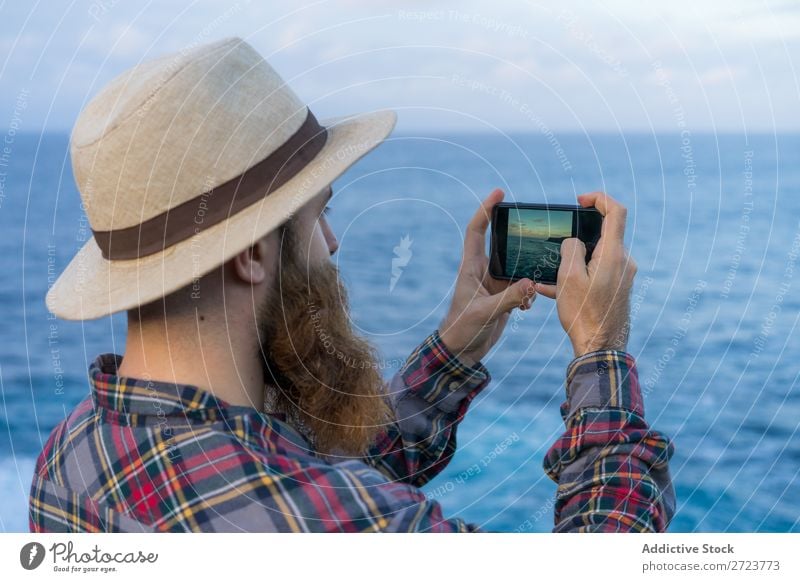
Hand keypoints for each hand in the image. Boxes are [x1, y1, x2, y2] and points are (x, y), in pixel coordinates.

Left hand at [439, 189, 536, 366]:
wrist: (461, 352)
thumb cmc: (463, 330)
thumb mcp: (485, 313)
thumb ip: (509, 298)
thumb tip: (530, 284)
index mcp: (471, 268)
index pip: (476, 231)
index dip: (485, 210)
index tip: (499, 193)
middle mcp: (482, 271)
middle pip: (502, 244)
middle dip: (518, 239)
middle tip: (536, 231)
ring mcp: (494, 284)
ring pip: (517, 268)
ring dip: (528, 274)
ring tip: (532, 286)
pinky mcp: (503, 297)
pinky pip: (521, 287)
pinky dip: (528, 294)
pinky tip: (526, 307)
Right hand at [535, 191, 635, 357]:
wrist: (600, 349)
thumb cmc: (584, 314)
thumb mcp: (568, 277)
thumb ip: (571, 249)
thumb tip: (575, 242)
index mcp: (613, 254)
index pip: (616, 212)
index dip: (599, 199)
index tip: (581, 200)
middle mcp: (623, 262)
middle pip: (602, 236)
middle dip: (577, 239)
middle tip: (555, 250)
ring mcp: (623, 276)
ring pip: (595, 257)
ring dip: (572, 263)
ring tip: (548, 277)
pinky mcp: (618, 289)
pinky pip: (596, 274)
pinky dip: (578, 277)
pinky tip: (553, 290)